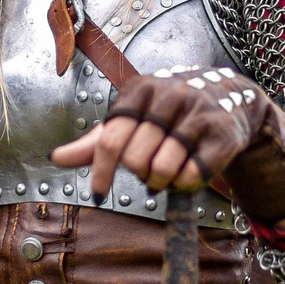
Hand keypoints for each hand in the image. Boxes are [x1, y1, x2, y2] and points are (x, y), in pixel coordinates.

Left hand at [50, 66, 284, 226]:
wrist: (228, 99)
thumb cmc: (169, 114)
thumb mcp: (133, 120)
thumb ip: (97, 141)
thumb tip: (56, 157)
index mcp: (140, 90)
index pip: (110, 139)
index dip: (102, 172)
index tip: (99, 193)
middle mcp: (170, 95)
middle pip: (135, 159)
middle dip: (139, 174)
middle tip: (149, 168)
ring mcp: (198, 112)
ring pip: (163, 169)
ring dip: (162, 182)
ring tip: (168, 171)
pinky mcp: (222, 133)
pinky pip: (191, 175)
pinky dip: (185, 184)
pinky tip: (189, 170)